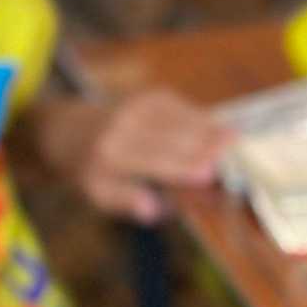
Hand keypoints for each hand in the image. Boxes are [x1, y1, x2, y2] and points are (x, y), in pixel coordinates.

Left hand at [74, 89, 234, 223]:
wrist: (67, 128)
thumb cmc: (91, 170)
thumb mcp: (98, 195)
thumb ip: (128, 202)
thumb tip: (153, 211)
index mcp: (110, 155)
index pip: (155, 162)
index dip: (184, 168)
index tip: (211, 175)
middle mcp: (125, 125)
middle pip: (177, 138)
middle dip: (207, 148)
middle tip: (238, 160)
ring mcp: (140, 106)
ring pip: (185, 120)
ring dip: (212, 131)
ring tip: (235, 141)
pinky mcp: (153, 95)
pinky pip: (188, 109)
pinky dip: (205, 122)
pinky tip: (219, 132)